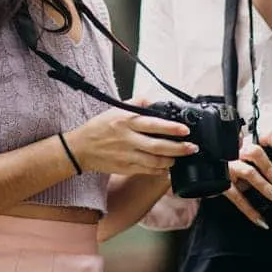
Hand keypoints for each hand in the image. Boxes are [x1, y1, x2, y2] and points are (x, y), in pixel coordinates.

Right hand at [65, 100, 196, 176]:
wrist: (80, 148)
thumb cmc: (99, 127)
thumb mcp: (115, 109)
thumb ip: (136, 104)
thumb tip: (152, 100)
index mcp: (126, 122)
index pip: (153, 124)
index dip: (171, 128)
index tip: (185, 130)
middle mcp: (128, 139)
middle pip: (158, 146)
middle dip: (178, 148)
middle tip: (191, 147)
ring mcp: (127, 156)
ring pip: (154, 162)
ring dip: (170, 161)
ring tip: (179, 158)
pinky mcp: (125, 168)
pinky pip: (146, 171)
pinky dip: (159, 170)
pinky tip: (166, 168)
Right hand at [220, 130, 271, 229]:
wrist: (205, 169)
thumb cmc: (232, 164)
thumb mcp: (247, 158)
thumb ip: (264, 160)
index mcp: (248, 142)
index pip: (268, 136)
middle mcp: (237, 151)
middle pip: (255, 152)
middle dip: (271, 169)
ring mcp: (229, 166)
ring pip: (248, 172)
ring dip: (265, 185)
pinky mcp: (222, 183)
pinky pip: (237, 197)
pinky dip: (250, 211)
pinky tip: (261, 221)